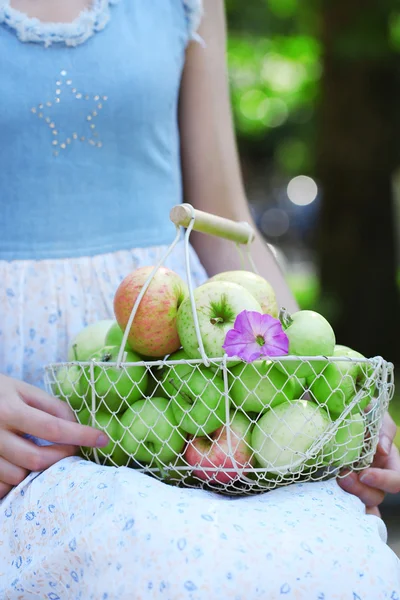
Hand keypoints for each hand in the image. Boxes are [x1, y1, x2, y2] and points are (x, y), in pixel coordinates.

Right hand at [0, 374, 108, 499]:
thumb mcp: (23, 389)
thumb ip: (51, 406)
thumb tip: (75, 425)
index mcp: (9, 410)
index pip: (52, 428)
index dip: (80, 435)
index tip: (102, 439)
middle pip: (36, 459)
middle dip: (61, 457)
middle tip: (72, 449)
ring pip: (18, 476)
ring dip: (38, 470)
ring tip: (44, 454)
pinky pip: (1, 486)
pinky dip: (16, 480)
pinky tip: (22, 465)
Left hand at [338, 411, 399, 515]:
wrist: (336, 409)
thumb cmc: (360, 410)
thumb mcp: (375, 412)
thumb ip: (384, 428)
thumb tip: (383, 450)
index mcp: (389, 460)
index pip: (397, 480)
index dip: (384, 481)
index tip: (365, 474)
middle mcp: (376, 474)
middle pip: (377, 496)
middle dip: (361, 490)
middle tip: (343, 476)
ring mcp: (358, 480)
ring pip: (360, 500)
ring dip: (349, 493)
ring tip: (337, 477)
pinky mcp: (341, 481)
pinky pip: (344, 499)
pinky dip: (341, 504)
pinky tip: (332, 500)